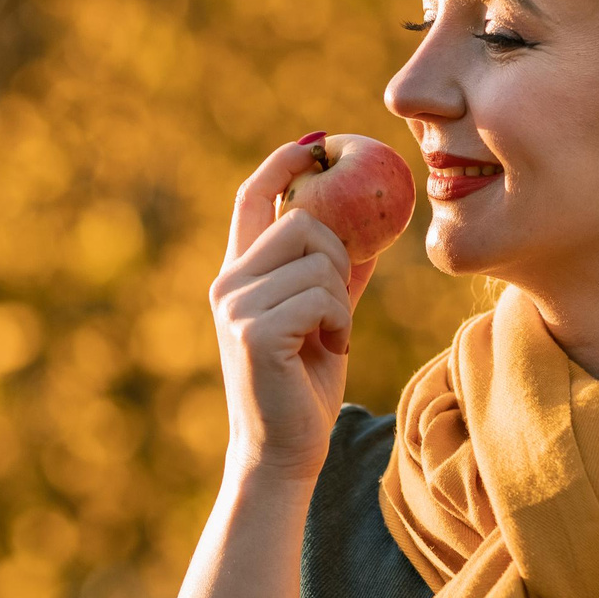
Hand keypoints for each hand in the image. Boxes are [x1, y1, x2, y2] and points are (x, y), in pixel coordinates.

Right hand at [210, 137, 380, 484]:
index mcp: (238, 275)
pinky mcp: (255, 330)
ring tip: (331, 336)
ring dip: (341, 298)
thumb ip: (335, 277)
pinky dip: (340, 322)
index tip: (315, 146)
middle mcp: (228, 283)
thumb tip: (370, 236)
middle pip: (301, 221)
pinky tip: (330, 349)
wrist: (283, 451)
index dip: (282, 164)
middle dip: (338, 255)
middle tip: (338, 304)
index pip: (252, 199)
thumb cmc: (303, 387)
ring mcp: (236, 305)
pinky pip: (321, 296)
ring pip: (317, 259)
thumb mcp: (322, 320)